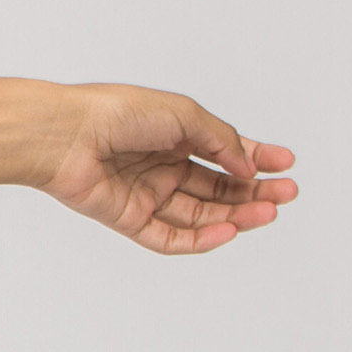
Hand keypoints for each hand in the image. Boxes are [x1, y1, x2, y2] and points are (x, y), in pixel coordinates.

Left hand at [34, 83, 296, 253]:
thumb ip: (221, 140)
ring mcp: (145, 193)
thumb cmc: (114, 113)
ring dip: (236, 215)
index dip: (256, 159)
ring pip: (200, 213)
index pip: (223, 152)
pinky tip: (227, 230)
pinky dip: (200, 238)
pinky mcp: (129, 218)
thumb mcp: (183, 115)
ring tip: (267, 212)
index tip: (286, 164)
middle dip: (254, 192)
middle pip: (217, 186)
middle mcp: (160, 164)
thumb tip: (249, 165)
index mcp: (172, 134)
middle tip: (286, 195)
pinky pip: (170, 237)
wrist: (65, 135)